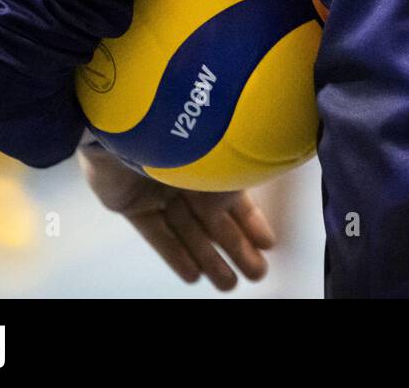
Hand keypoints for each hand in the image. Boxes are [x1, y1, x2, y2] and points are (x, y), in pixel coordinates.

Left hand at [78, 141, 275, 290]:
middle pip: (215, 220)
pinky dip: (173, 253)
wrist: (134, 124)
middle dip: (237, 249)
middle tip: (256, 274)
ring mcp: (158, 188)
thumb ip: (248, 177)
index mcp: (214, 158)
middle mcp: (188, 173)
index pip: (237, 198)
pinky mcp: (130, 202)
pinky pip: (155, 233)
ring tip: (228, 284)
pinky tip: (191, 275)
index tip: (269, 244)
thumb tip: (278, 173)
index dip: (253, 223)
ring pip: (188, 231)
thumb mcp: (231, 157)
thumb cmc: (189, 133)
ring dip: (209, 258)